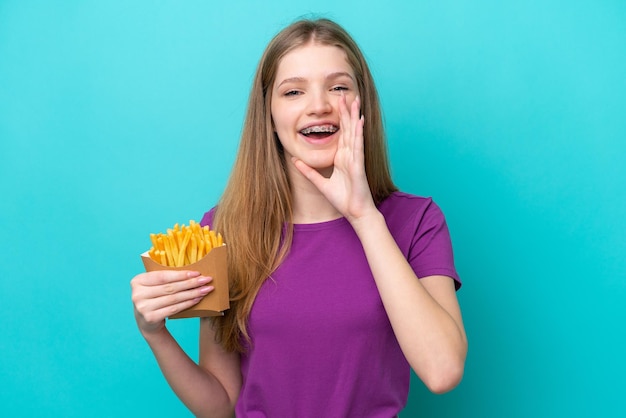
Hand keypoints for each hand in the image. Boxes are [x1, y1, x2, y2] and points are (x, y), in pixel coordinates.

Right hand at [130, 270, 213, 335]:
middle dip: (191, 283)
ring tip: (205, 290)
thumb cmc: (154, 298)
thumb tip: (192, 272)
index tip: (197, 273)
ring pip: (174, 298)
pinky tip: (197, 299)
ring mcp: (143, 307)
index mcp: (137, 281)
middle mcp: (137, 294)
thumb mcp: (153, 286)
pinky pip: (174, 309)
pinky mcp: (150, 318)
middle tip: (206, 280)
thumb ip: (165, 278)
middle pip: (170, 287)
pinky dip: (187, 303)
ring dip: (192, 293)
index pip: (163, 276)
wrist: (146, 322)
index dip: (181, 274)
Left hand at [292, 93, 376, 221]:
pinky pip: (358, 145)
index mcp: (342, 157)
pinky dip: (358, 132)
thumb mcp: (320, 183)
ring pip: (354, 133)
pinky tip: (359, 120)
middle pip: (348, 128)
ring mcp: (355, 158)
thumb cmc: (343, 199)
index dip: (339, 118)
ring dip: (354, 116)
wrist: (355, 212)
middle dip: (346, 111)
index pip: (341, 133)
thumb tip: (295, 160)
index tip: (336, 104)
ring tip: (354, 101)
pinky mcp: (358, 164)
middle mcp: (350, 155)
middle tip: (344, 94)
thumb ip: (308, 171)